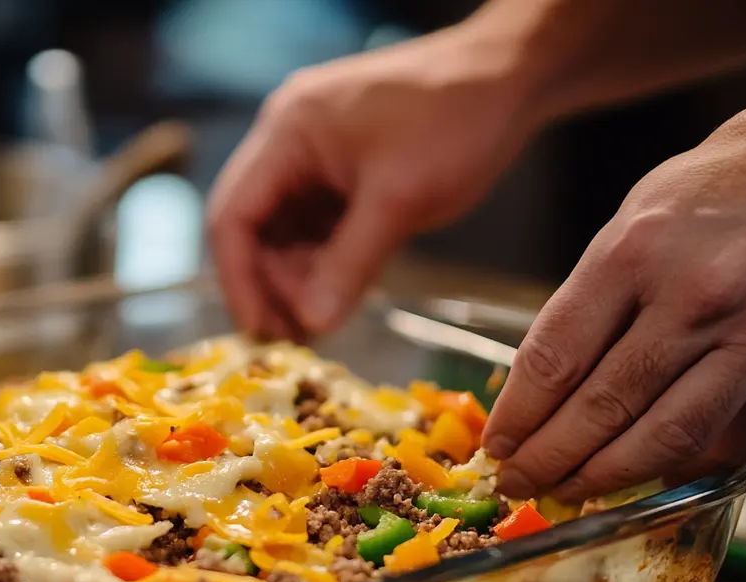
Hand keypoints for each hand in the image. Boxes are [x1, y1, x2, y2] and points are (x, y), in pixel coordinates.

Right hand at [207, 23, 537, 339]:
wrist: (513, 78)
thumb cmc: (457, 120)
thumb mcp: (400, 199)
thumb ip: (350, 264)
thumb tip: (312, 325)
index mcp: (288, 132)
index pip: (233, 215)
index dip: (239, 280)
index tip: (260, 331)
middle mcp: (289, 144)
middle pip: (252, 230)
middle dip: (270, 287)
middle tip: (297, 339)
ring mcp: (314, 161)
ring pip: (282, 237)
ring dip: (297, 283)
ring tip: (320, 327)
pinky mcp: (341, 178)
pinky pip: (315, 232)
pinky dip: (323, 268)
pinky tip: (339, 298)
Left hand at [485, 101, 745, 501]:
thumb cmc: (721, 185)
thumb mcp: (637, 219)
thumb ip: (596, 296)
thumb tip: (552, 376)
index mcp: (632, 252)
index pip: (553, 358)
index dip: (518, 415)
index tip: (497, 444)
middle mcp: (689, 297)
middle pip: (599, 407)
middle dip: (548, 458)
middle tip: (518, 482)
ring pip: (662, 436)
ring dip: (605, 476)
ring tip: (569, 491)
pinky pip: (728, 436)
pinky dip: (680, 464)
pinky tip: (645, 475)